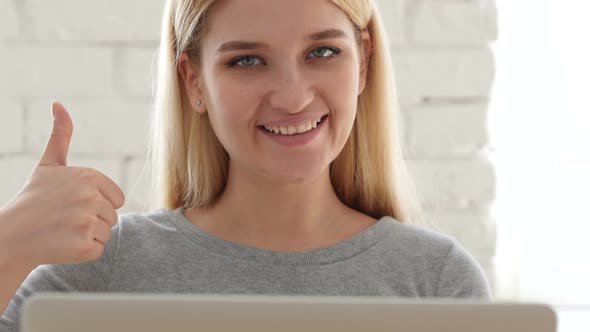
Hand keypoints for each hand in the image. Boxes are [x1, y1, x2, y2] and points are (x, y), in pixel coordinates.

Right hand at [0, 101, 124, 268]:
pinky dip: (84, 251)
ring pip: (107, 232)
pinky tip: (63, 244)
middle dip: (92, 219)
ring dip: (88, 235)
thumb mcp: (49, 165)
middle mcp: (90, 197)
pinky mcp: (84, 246)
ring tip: (63, 230)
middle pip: (113, 215)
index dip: (97, 203)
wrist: (11, 235)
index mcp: (88, 176)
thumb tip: (58, 103)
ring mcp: (87, 222)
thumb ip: (61, 135)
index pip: (117, 198)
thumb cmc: (33, 199)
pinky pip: (99, 249)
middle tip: (64, 218)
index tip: (72, 203)